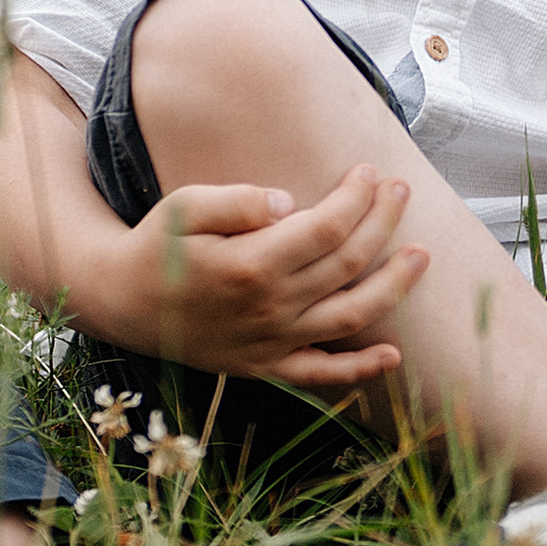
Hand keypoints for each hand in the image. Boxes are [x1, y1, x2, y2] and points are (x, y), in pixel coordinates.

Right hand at [120, 166, 428, 388]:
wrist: (124, 303)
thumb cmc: (156, 247)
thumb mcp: (183, 207)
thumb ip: (236, 200)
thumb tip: (289, 202)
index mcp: (252, 265)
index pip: (326, 227)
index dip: (356, 198)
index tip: (369, 171)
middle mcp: (271, 308)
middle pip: (347, 263)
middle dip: (382, 222)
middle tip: (401, 190)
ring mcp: (273, 342)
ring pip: (351, 315)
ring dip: (393, 285)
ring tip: (421, 255)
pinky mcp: (267, 366)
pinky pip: (322, 374)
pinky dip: (361, 369)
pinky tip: (394, 355)